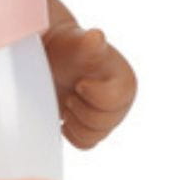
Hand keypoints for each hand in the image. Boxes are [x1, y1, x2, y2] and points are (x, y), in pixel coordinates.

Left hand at [44, 22, 136, 149]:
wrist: (54, 57)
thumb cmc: (68, 47)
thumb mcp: (78, 42)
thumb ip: (89, 42)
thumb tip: (96, 36)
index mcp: (124, 83)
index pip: (113, 102)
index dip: (92, 94)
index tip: (78, 83)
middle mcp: (120, 103)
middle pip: (103, 124)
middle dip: (80, 108)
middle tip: (70, 92)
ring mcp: (106, 118)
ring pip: (93, 137)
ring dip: (75, 120)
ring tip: (67, 100)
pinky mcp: (91, 129)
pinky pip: (84, 144)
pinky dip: (72, 132)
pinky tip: (65, 115)